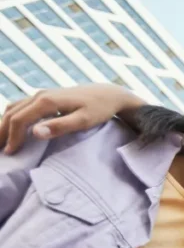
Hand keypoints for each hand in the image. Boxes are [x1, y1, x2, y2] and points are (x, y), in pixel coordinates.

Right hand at [0, 84, 144, 153]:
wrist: (108, 93)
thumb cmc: (99, 109)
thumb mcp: (83, 121)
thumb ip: (60, 127)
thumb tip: (35, 132)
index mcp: (46, 101)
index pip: (19, 120)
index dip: (12, 137)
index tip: (10, 154)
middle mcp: (39, 95)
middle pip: (11, 113)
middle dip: (1, 131)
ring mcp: (41, 94)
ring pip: (13, 108)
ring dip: (4, 123)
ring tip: (1, 141)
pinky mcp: (45, 96)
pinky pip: (21, 106)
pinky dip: (11, 117)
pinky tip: (12, 128)